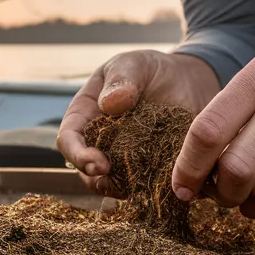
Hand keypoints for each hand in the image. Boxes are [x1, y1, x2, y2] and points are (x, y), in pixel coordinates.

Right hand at [58, 50, 218, 197]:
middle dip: (95, 179)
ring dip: (119, 189)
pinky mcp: (147, 168)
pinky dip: (149, 189)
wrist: (186, 80)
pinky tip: (163, 187)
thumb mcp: (134, 64)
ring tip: (135, 190)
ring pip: (112, 182)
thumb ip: (122, 80)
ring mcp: (122, 158)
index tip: (97, 162)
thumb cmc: (150, 69)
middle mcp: (99, 141)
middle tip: (112, 181)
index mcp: (84, 115)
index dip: (77, 154)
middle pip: (85, 169)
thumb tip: (110, 104)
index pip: (69, 139)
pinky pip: (143, 184)